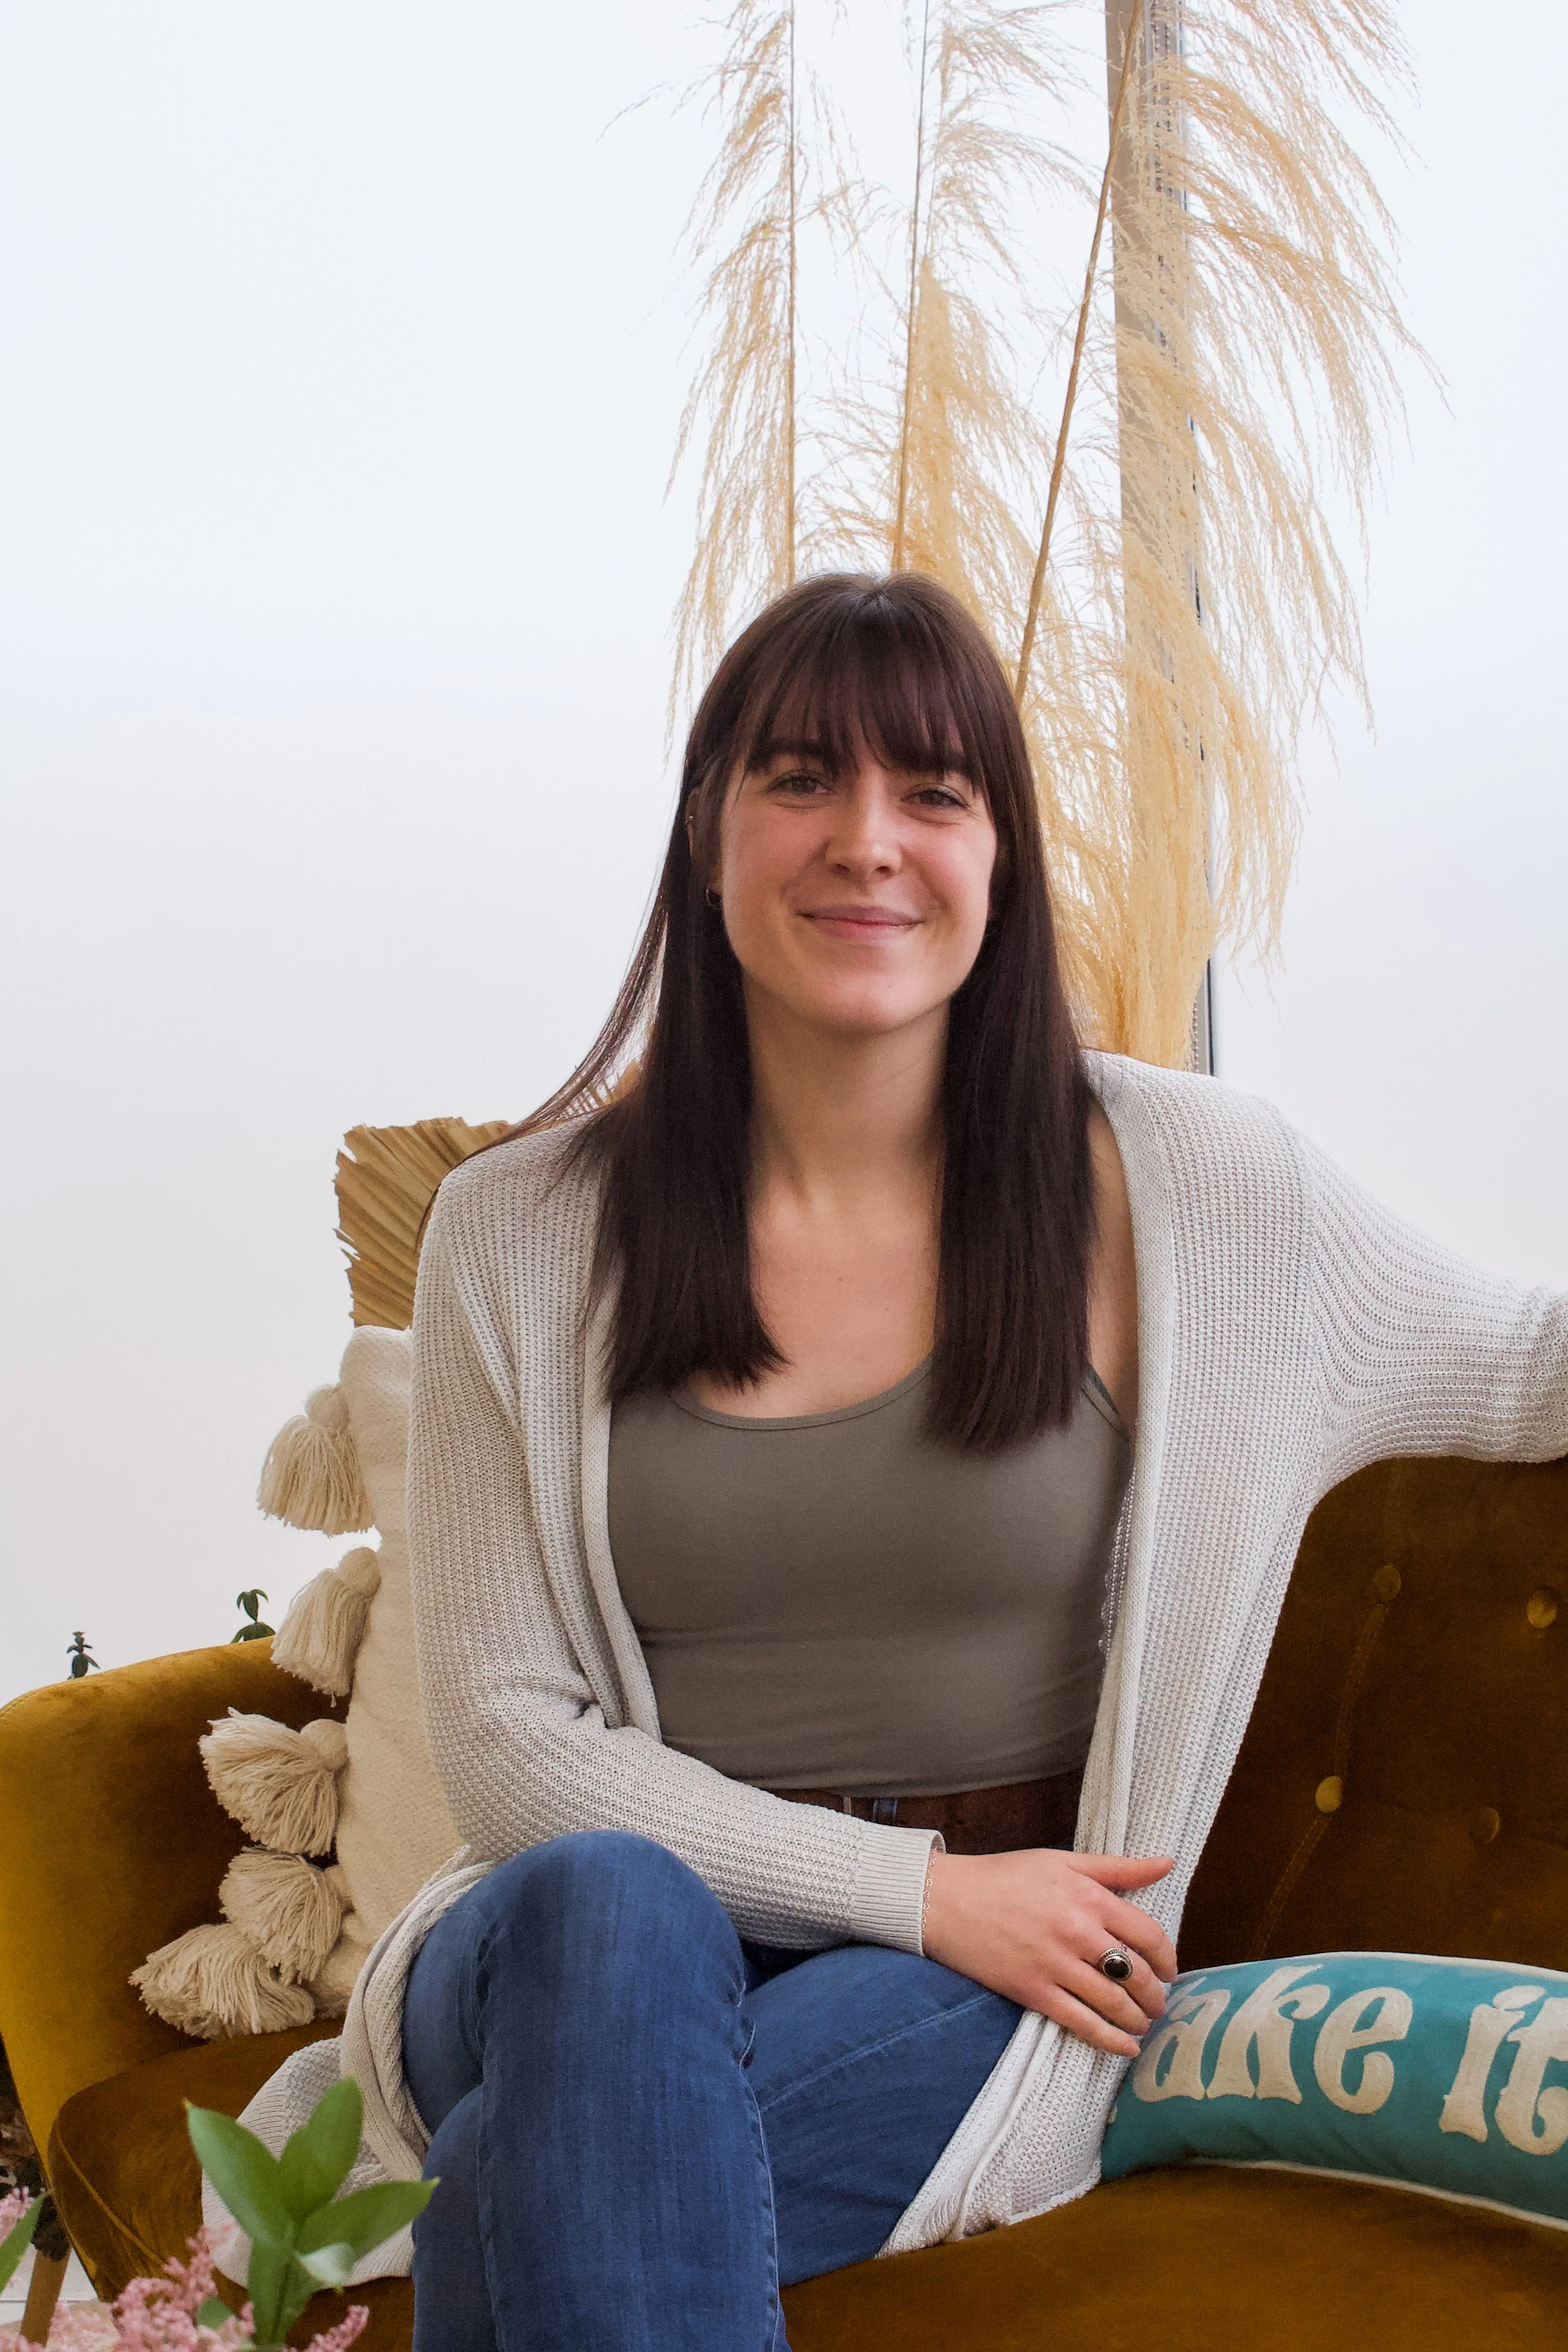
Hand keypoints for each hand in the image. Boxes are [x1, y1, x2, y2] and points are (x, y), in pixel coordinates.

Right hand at [920, 1847, 1176, 2056]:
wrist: (945, 1900)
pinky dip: (1110, 2041)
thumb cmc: (1005, 1876)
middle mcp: (1077, 1931)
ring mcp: (1055, 1964)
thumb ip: (1117, 1867)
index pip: (1149, 1935)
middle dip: (1156, 1996)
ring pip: (1114, 2003)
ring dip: (1137, 2020)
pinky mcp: (1033, 1991)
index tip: (1169, 1970)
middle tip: (1158, 2004)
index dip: (1168, 1959)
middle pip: (1137, 1974)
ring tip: (1142, 2023)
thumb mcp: (1062, 1861)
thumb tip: (1167, 1862)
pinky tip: (1125, 2047)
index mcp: (1089, 1896)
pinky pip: (1082, 2023)